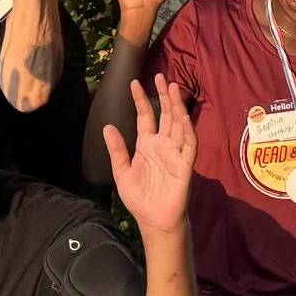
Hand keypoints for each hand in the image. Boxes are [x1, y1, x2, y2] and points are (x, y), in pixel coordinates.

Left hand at [104, 74, 193, 236]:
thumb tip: (107, 126)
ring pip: (178, 124)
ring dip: (177, 107)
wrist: (153, 219)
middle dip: (163, 96)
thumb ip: (117, 149)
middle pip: (165, 115)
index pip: (146, 117)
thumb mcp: (122, 172)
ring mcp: (175, 153)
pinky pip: (188, 144)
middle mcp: (163, 145)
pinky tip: (183, 117)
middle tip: (160, 76)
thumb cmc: (139, 198)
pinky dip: (187, 130)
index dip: (141, 100)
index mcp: (147, 145)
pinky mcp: (185, 165)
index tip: (134, 83)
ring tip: (173, 88)